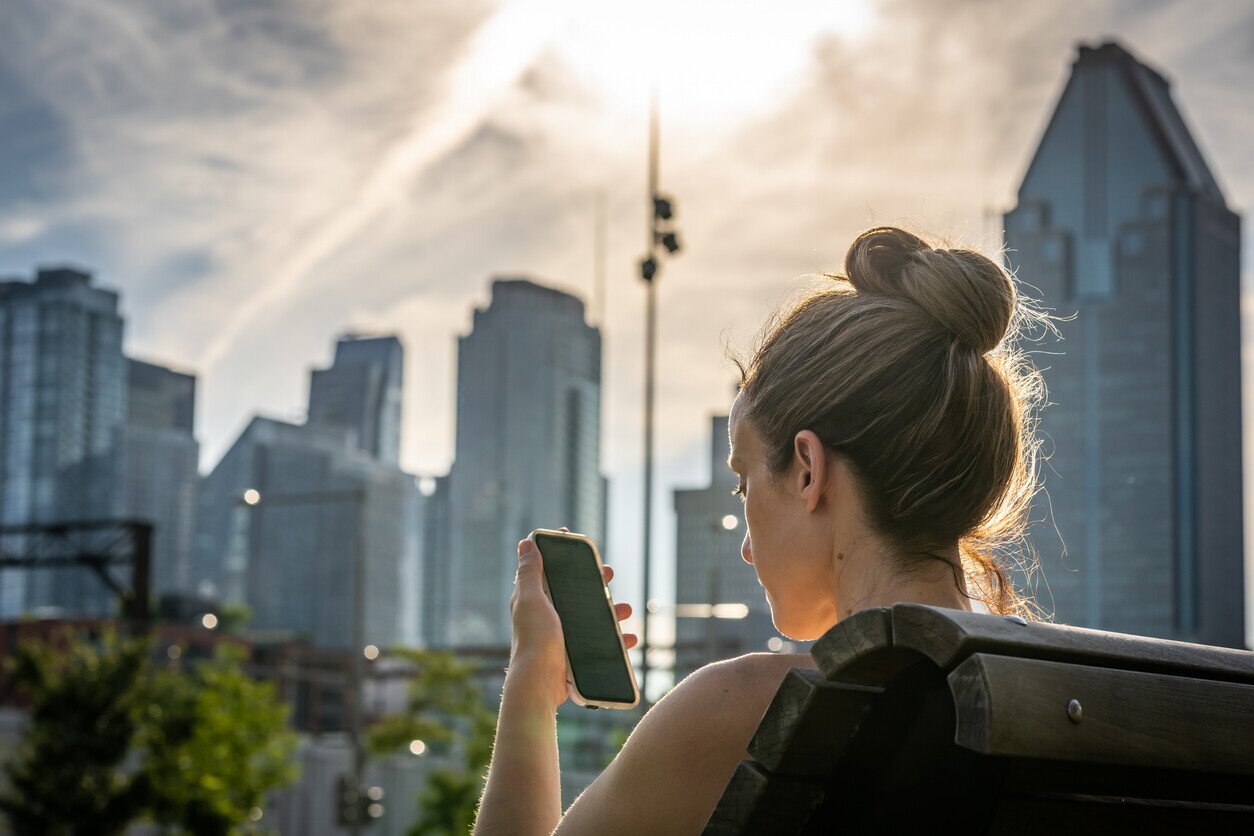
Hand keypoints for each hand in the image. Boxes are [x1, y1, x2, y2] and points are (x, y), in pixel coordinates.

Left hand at [508, 532, 636, 709]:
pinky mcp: (575, 654)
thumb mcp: (531, 600)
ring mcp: (563, 635)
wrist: (539, 682)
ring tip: (625, 610)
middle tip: (609, 573)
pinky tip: (628, 638)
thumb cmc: (534, 639)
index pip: (551, 571)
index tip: (580, 543)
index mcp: (536, 599)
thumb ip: (530, 572)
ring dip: (611, 611)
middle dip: (595, 582)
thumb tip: (526, 542)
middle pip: (576, 592)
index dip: (564, 556)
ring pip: (592, 617)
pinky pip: (600, 642)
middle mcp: (549, 615)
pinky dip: (616, 640)